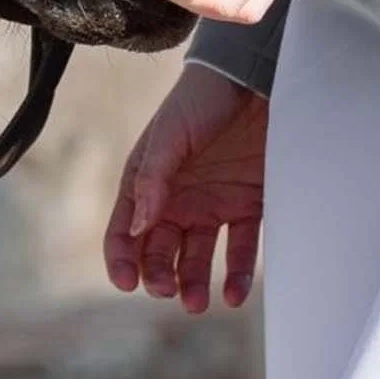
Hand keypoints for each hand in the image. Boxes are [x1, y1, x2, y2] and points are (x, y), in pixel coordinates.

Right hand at [103, 62, 268, 310]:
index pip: (125, 232)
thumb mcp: (171, 133)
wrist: (256, 75)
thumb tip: (137, 229)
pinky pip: (239, 249)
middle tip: (168, 290)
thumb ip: (154, 178)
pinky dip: (236, 275)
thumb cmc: (203, 98)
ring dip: (193, 284)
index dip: (122, 260)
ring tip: (198, 303)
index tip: (129, 283)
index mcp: (149, 182)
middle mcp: (178, 200)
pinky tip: (233, 294)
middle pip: (159, 252)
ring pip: (197, 260)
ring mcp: (213, 204)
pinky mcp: (248, 205)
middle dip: (159, 276)